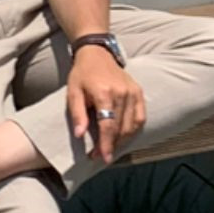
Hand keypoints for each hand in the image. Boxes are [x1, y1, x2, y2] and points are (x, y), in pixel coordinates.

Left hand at [67, 46, 145, 163]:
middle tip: (101, 155)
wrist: (97, 54)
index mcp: (104, 93)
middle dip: (111, 145)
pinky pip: (140, 117)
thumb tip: (80, 135)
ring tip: (111, 147)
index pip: (108, 125)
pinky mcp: (138, 92)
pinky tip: (124, 136)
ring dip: (122, 140)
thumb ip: (77, 114)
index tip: (102, 157)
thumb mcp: (73, 93)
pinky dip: (133, 130)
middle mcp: (122, 93)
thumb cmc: (82, 75)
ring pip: (132, 125)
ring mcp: (133, 92)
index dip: (106, 144)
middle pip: (120, 128)